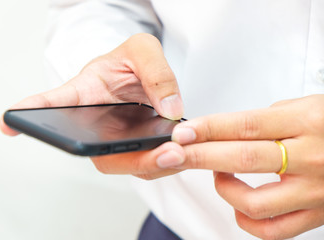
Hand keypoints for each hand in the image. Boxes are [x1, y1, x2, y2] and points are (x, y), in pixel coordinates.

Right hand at [0, 33, 185, 178]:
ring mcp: (113, 140)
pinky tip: (182, 153)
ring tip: (176, 153)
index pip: (50, 104)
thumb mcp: (144, 50)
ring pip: (123, 163)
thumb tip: (171, 111)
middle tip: (156, 151)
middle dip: (121, 157)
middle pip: (93, 150)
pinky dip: (164, 162)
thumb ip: (157, 73)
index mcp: (83, 93)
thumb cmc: (131, 61)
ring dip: (149, 163)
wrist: (142, 76)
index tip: (8, 123)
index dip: (30, 113)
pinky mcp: (136, 149)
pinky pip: (146, 163)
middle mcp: (93, 124)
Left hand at [171, 94, 323, 238]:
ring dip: (224, 190)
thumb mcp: (306, 106)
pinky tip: (238, 204)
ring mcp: (314, 191)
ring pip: (254, 202)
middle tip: (172, 155)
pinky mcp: (317, 215)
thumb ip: (266, 119)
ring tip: (217, 175)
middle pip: (242, 159)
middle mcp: (311, 158)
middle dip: (199, 157)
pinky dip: (245, 220)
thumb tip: (225, 131)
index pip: (245, 126)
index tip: (182, 133)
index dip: (209, 129)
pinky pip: (272, 230)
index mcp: (306, 122)